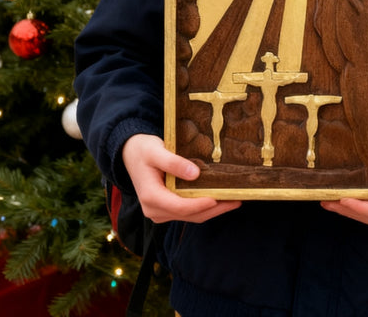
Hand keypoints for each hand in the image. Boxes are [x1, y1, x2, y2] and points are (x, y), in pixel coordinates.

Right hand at [121, 133, 240, 223]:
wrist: (130, 154)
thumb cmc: (143, 150)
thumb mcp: (156, 151)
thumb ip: (173, 162)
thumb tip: (195, 174)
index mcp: (151, 197)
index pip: (180, 206)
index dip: (201, 204)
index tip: (219, 197)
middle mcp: (155, 210)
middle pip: (190, 215)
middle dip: (214, 209)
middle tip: (237, 199)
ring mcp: (160, 212)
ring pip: (191, 216)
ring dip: (213, 210)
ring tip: (234, 200)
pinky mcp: (166, 209)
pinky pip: (188, 212)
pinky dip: (204, 207)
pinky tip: (220, 199)